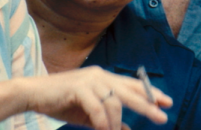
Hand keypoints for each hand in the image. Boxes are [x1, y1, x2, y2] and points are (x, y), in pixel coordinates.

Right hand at [20, 66, 172, 129]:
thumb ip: (108, 119)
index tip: (167, 102)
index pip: (133, 84)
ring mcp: (90, 80)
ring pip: (114, 101)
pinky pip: (97, 108)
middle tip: (162, 117)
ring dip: (116, 122)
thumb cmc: (62, 102)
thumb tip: (127, 129)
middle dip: (148, 104)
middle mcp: (100, 75)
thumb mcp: (89, 114)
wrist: (33, 93)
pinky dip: (102, 123)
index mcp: (105, 78)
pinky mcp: (78, 88)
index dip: (150, 92)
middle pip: (130, 90)